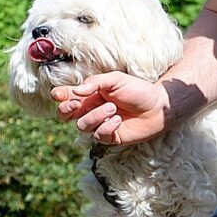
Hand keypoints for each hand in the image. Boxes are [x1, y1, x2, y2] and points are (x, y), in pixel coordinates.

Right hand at [53, 73, 174, 145]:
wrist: (158, 107)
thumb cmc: (138, 90)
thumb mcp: (116, 79)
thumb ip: (95, 82)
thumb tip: (77, 91)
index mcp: (89, 94)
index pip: (66, 96)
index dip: (58, 96)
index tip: (59, 94)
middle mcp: (90, 110)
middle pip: (64, 115)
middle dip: (66, 110)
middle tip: (78, 104)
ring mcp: (98, 124)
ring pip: (82, 125)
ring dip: (95, 116)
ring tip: (113, 108)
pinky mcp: (108, 137)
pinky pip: (97, 136)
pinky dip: (106, 127)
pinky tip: (118, 120)